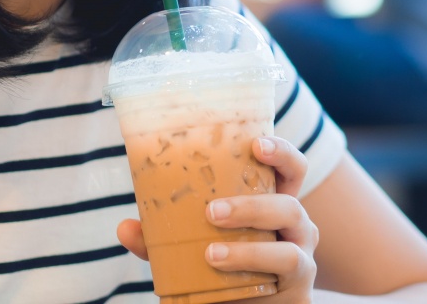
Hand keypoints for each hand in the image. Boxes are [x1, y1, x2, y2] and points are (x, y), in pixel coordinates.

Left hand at [117, 136, 317, 302]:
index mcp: (274, 201)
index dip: (280, 152)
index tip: (255, 144)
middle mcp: (295, 224)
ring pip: (288, 241)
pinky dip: (251, 264)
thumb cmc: (225, 269)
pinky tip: (222, 266)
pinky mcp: (299, 283)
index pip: (290, 168)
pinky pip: (288, 268)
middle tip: (211, 211)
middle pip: (290, 203)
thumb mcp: (192, 248)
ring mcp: (301, 253)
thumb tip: (126, 227)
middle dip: (251, 205)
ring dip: (249, 245)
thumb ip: (163, 238)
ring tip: (211, 252)